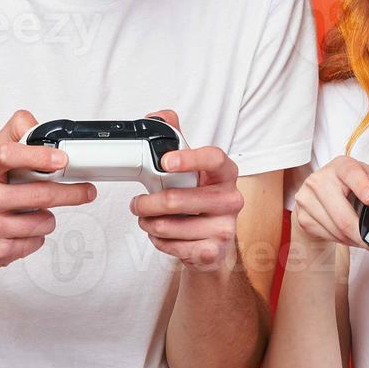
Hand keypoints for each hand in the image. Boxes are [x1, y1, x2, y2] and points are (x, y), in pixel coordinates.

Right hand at [0, 110, 95, 272]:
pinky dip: (37, 235)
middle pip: (37, 195)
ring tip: (35, 213)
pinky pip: (36, 242)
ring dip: (48, 217)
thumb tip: (36, 125)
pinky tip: (23, 230)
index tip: (62, 158)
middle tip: (86, 190)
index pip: (6, 155)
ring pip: (42, 222)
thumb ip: (13, 136)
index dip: (38, 156)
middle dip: (69, 193)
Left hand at [128, 110, 243, 271]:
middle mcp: (231, 199)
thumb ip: (176, 140)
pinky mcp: (214, 252)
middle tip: (137, 204)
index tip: (165, 161)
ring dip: (148, 223)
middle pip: (178, 199)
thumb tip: (159, 115)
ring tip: (147, 220)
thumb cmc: (200, 201)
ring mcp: (225, 227)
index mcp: (226, 173)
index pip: (214, 158)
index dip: (189, 158)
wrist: (213, 244)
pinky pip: (173, 246)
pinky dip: (159, 241)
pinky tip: (162, 236)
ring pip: (169, 226)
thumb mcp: (192, 170)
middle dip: (147, 203)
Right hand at [290, 156, 368, 255]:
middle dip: (362, 233)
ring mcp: (308, 197)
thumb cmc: (353, 187)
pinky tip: (345, 235)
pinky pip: (326, 235)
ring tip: (361, 236)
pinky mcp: (301, 215)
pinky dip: (341, 241)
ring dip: (354, 239)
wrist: (320, 200)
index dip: (362, 186)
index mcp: (343, 165)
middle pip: (342, 214)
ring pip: (335, 229)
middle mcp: (322, 178)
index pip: (351, 173)